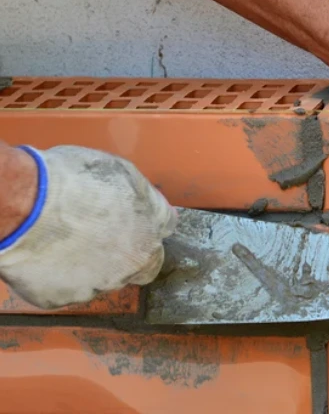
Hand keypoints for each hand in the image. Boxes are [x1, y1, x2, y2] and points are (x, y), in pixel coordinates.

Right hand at [0, 146, 175, 308]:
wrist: (23, 205)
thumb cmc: (72, 179)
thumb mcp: (124, 173)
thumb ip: (146, 199)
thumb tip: (161, 212)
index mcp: (150, 231)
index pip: (162, 236)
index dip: (146, 226)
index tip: (132, 221)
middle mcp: (131, 264)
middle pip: (139, 265)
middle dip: (126, 254)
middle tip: (98, 235)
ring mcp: (96, 285)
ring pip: (101, 280)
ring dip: (91, 266)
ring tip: (63, 241)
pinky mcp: (61, 298)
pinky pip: (64, 289)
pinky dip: (56, 277)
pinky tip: (43, 256)